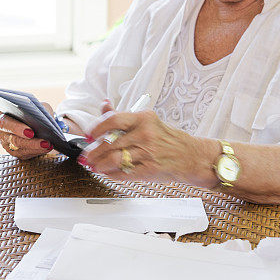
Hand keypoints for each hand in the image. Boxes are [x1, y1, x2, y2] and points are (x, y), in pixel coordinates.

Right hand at [0, 102, 55, 159]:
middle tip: (45, 142)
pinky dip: (38, 152)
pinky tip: (48, 148)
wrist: (25, 115)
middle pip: (14, 140)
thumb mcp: (30, 104)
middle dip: (31, 142)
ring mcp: (7, 145)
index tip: (31, 132)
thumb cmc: (27, 108)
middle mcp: (1, 133)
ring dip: (37, 148)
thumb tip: (43, 117)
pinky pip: (25, 155)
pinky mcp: (15, 152)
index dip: (17, 128)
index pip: (5, 123)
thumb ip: (34, 108)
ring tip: (49, 145)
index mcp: (0, 117)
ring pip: (20, 150)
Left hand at [80, 108, 212, 185]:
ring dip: (99, 165)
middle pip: (109, 142)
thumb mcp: (148, 122)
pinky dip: (112, 175)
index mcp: (143, 118)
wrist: (193, 156)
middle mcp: (145, 133)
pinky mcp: (150, 170)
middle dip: (93, 152)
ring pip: (114, 159)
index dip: (96, 129)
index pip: (112, 120)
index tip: (88, 135)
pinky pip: (124, 173)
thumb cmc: (169, 139)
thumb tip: (104, 105)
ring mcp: (148, 152)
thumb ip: (123, 116)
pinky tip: (108, 173)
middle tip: (87, 156)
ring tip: (95, 166)